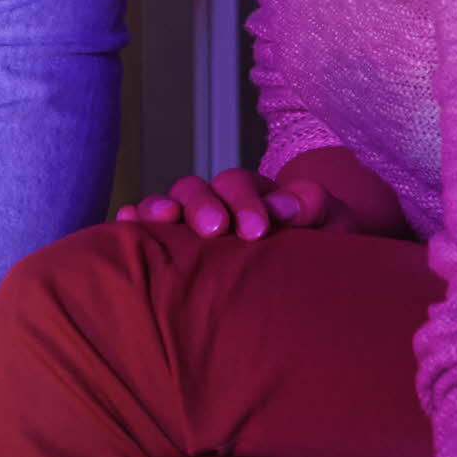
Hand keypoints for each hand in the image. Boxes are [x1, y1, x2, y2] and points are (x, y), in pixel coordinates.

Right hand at [124, 144, 411, 241]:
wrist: (314, 272)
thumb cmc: (321, 244)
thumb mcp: (331, 222)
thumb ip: (314, 207)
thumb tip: (285, 205)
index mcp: (254, 193)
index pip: (240, 185)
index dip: (245, 203)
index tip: (257, 230)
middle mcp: (216, 202)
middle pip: (197, 188)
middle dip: (202, 205)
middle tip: (215, 230)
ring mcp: (191, 223)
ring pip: (168, 204)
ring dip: (160, 208)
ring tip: (162, 221)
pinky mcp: (173, 247)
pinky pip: (147, 229)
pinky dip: (134, 222)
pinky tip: (125, 223)